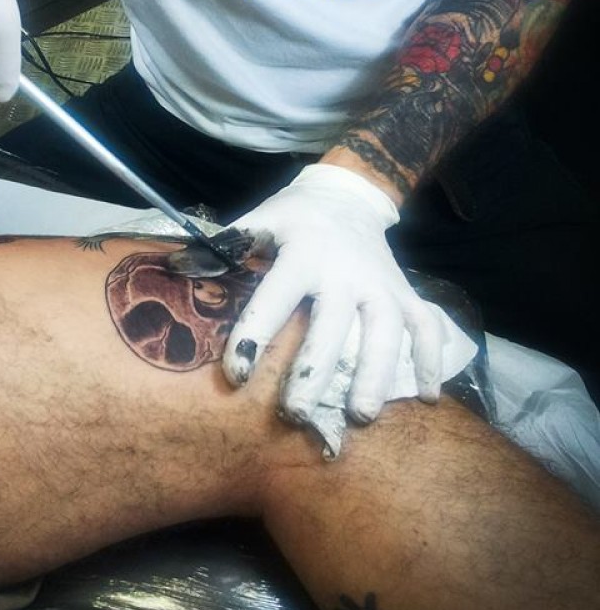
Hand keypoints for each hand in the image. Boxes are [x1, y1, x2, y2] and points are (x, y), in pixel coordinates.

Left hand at [221, 164, 443, 424]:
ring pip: (386, 331)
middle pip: (334, 324)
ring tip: (361, 415)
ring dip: (376, 374)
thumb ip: (224, 246)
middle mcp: (347, 270)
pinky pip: (426, 326)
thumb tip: (175, 267)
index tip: (236, 376)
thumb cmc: (294, 216)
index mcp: (304, 253)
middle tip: (295, 412)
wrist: (349, 193)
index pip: (276, 297)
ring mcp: (383, 283)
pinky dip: (433, 358)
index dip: (254, 334)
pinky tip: (430, 396)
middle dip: (315, 370)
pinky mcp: (407, 292)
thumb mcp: (259, 219)